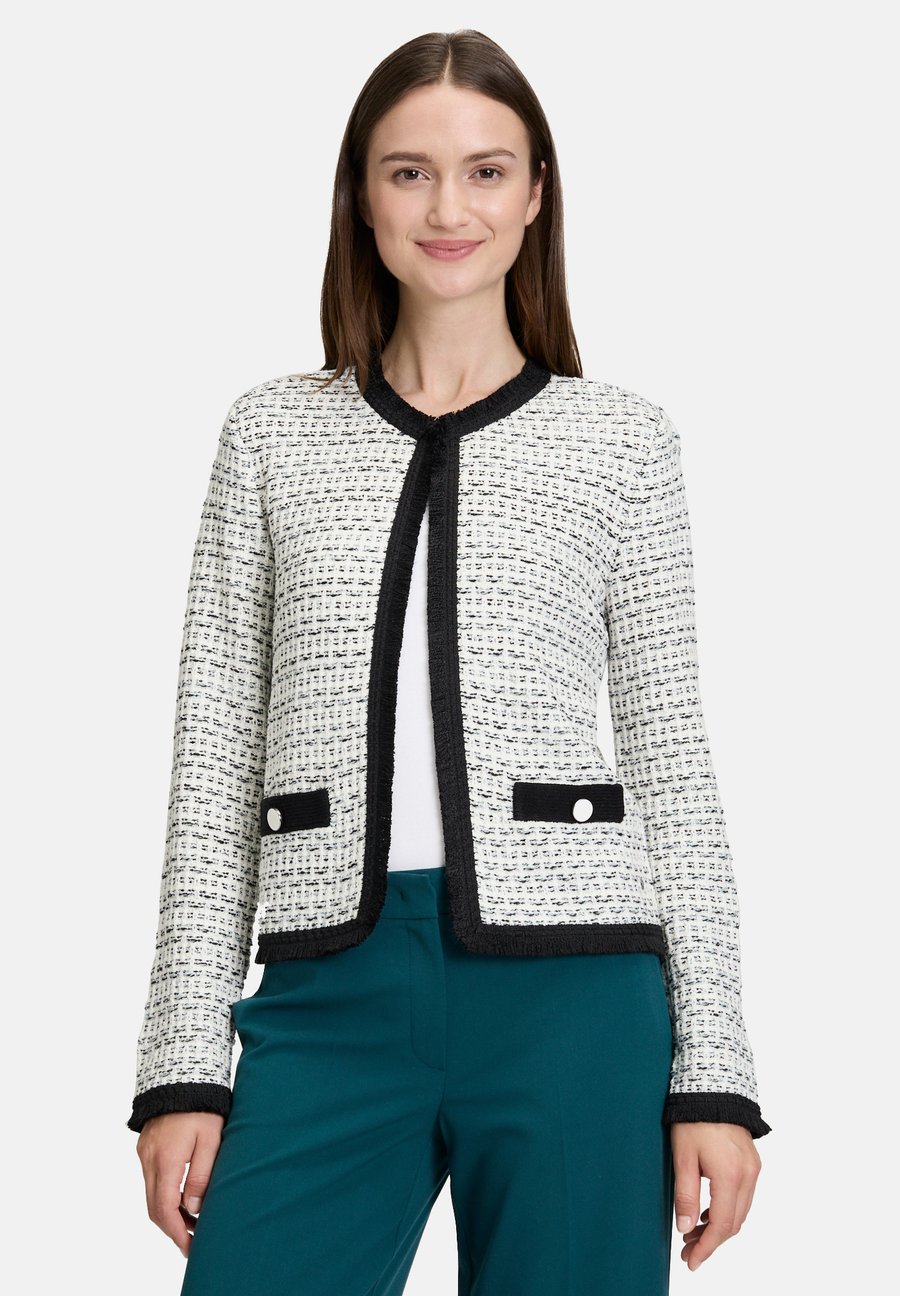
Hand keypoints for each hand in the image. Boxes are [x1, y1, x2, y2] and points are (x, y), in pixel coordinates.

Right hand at [136, 1111, 224, 1257]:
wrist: (182, 1072)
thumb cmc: (202, 1106)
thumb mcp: (211, 1141)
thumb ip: (200, 1177)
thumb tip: (193, 1209)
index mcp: (166, 1161)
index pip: (165, 1210)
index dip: (177, 1233)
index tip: (189, 1247)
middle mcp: (149, 1160)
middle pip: (154, 1207)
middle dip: (172, 1227)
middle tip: (192, 1239)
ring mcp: (145, 1152)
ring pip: (151, 1194)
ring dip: (168, 1211)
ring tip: (192, 1220)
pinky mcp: (146, 1146)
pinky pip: (150, 1179)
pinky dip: (163, 1194)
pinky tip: (180, 1196)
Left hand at [670, 1122, 761, 1270]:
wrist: (713, 1088)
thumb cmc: (694, 1118)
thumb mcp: (683, 1157)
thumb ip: (686, 1195)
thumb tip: (686, 1228)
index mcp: (731, 1175)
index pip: (722, 1225)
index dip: (707, 1247)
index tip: (691, 1261)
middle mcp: (748, 1175)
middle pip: (734, 1223)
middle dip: (711, 1241)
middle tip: (688, 1250)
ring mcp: (753, 1168)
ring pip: (740, 1212)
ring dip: (719, 1227)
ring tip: (694, 1233)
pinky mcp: (752, 1162)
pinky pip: (744, 1197)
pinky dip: (728, 1210)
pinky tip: (709, 1213)